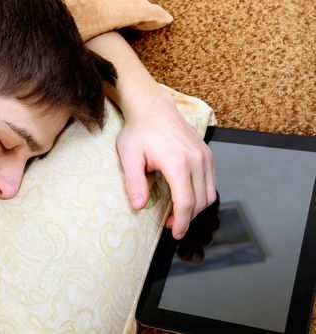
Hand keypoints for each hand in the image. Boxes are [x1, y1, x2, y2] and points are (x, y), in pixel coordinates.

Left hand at [116, 92, 216, 239]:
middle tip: (170, 225)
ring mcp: (205, 155)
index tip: (174, 234)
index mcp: (177, 162)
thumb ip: (134, 183)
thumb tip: (139, 206)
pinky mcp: (207, 153)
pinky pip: (212, 181)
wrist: (153, 107)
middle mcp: (196, 159)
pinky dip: (202, 195)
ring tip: (177, 213)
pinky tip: (187, 197)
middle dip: (187, 218)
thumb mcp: (129, 157)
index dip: (181, 222)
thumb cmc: (139, 131)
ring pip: (209, 193)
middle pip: (200, 201)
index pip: (186, 202)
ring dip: (196, 208)